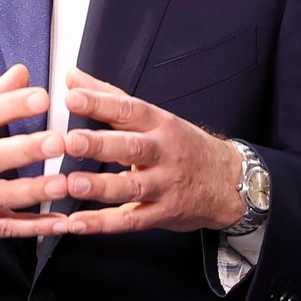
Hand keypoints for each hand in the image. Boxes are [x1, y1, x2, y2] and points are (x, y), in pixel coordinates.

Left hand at [61, 67, 243, 234]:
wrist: (228, 182)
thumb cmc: (183, 146)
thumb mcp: (154, 117)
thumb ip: (110, 98)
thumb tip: (73, 77)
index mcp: (159, 124)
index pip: (128, 110)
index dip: (100, 103)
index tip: (72, 97)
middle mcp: (163, 153)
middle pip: (131, 147)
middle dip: (100, 144)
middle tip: (71, 141)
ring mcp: (164, 185)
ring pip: (132, 186)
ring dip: (100, 186)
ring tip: (72, 183)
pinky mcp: (162, 213)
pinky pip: (131, 220)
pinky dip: (103, 224)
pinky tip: (77, 223)